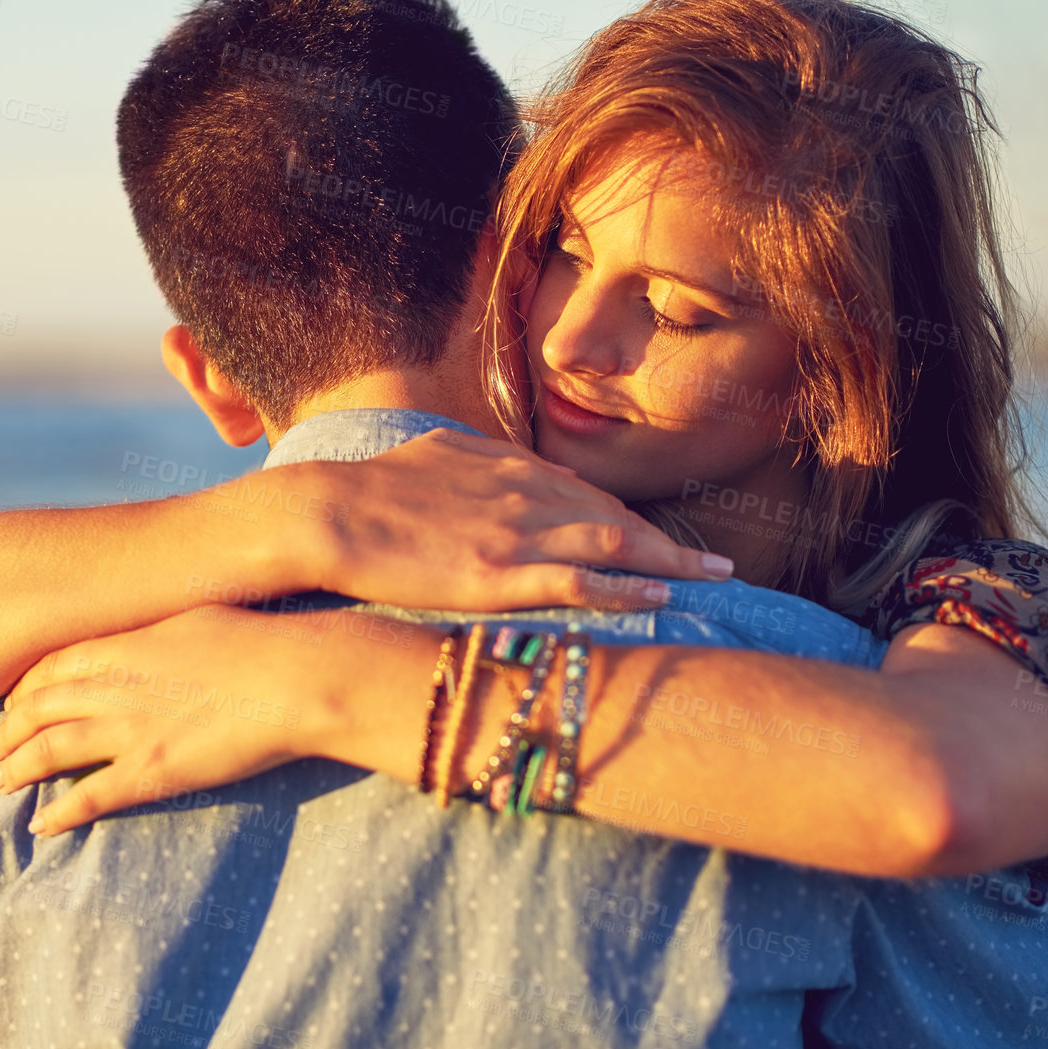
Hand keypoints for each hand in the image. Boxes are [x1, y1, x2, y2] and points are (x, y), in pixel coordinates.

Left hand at [0, 605, 372, 834]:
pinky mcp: (153, 772)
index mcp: (125, 646)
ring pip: (51, 750)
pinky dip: (60, 813)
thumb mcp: (195, 618)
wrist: (293, 677)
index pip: (53, 666)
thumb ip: (156, 632)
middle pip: (40, 708)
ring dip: (19, 768)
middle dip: (10, 730)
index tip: (13, 702)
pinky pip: (91, 796)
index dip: (25, 687)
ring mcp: (131, 731)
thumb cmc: (258, 641)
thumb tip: (149, 636)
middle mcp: (116, 686)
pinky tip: (41, 825)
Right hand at [295, 428, 730, 611]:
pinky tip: (659, 596)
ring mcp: (514, 534)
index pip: (587, 497)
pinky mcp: (497, 574)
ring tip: (712, 580)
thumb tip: (516, 464)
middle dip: (671, 543)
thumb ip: (482, 458)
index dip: (630, 522)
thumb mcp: (436, 452)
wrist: (330, 512)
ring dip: (670, 562)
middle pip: (614, 519)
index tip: (662, 542)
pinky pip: (577, 581)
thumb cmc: (372, 487)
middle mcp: (524, 494)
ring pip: (611, 545)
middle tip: (716, 566)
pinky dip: (624, 587)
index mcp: (508, 468)